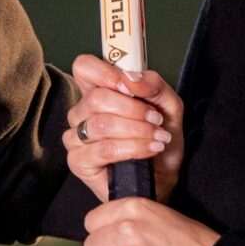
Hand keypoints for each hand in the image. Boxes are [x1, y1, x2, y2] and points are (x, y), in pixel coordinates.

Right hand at [66, 55, 184, 202]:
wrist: (164, 178)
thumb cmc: (160, 140)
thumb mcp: (168, 106)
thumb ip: (154, 86)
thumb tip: (132, 77)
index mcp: (98, 92)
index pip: (84, 67)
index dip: (105, 72)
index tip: (129, 85)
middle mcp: (81, 113)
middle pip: (97, 97)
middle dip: (134, 109)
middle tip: (156, 120)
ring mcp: (76, 138)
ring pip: (101, 124)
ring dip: (137, 130)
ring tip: (158, 137)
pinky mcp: (78, 162)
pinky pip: (104, 149)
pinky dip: (133, 147)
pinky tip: (150, 149)